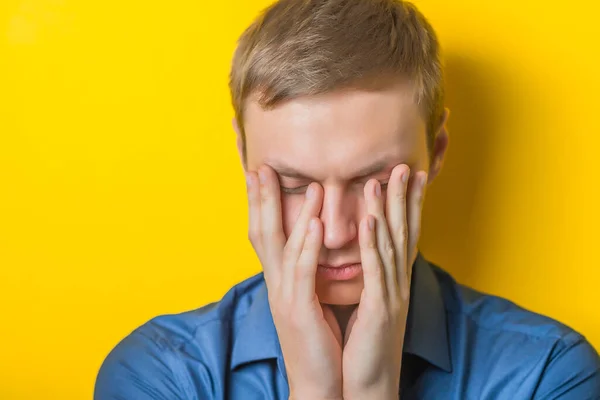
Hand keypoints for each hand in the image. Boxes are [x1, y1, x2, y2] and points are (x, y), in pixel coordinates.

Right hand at [245, 165, 343, 399]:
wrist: (318, 383)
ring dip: (295, 213)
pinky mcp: (299, 310)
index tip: (259, 175)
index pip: (264, 235)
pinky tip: (316, 223)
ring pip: (284, 247)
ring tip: (307, 184)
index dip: (260, 204)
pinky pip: (303, 272)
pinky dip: (307, 245)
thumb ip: (306, 273)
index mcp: (279, 281)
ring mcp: (284, 297)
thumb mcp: (308, 300)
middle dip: (261, 199)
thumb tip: (311, 246)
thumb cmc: (318, 340)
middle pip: (262, 233)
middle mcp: (276, 284)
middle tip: (260, 167)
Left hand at [342, 164, 427, 399]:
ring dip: (388, 211)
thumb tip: (369, 255)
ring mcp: (392, 295)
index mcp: (393, 282)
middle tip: (405, 165)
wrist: (368, 384)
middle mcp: (398, 283)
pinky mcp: (380, 309)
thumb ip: (373, 278)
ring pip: (391, 244)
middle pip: (403, 232)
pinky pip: (376, 271)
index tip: (410, 176)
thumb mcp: (372, 305)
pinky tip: (371, 221)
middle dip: (405, 198)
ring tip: (382, 180)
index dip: (408, 205)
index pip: (403, 235)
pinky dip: (374, 244)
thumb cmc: (366, 345)